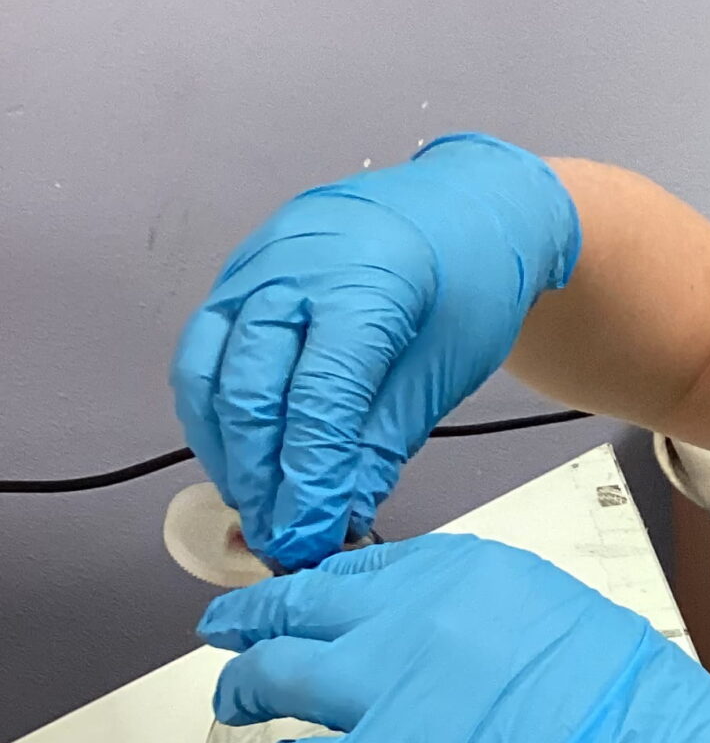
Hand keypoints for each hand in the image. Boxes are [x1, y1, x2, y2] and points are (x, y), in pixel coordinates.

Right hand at [172, 135, 580, 569]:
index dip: (309, 477)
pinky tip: (241, 460)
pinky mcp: (237, 275)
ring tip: (256, 509)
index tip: (310, 534)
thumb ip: (383, 444)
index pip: (319, 398)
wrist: (464, 205)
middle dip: (259, 475)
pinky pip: (205, 352)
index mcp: (366, 282)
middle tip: (278, 536)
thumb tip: (337, 514)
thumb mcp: (446, 369)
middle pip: (250, 387)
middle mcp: (297, 266)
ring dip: (225, 451)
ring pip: (208, 371)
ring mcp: (257, 264)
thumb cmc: (470, 279)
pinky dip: (216, 415)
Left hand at [198, 535, 709, 742]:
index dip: (318, 588)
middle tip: (229, 632)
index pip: (360, 567)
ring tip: (237, 700)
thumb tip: (445, 646)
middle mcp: (410, 614)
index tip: (300, 599)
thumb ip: (486, 619)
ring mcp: (386, 688)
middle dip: (253, 619)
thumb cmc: (636, 711)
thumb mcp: (561, 619)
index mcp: (464, 570)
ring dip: (247, 687)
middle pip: (298, 604)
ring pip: (274, 673)